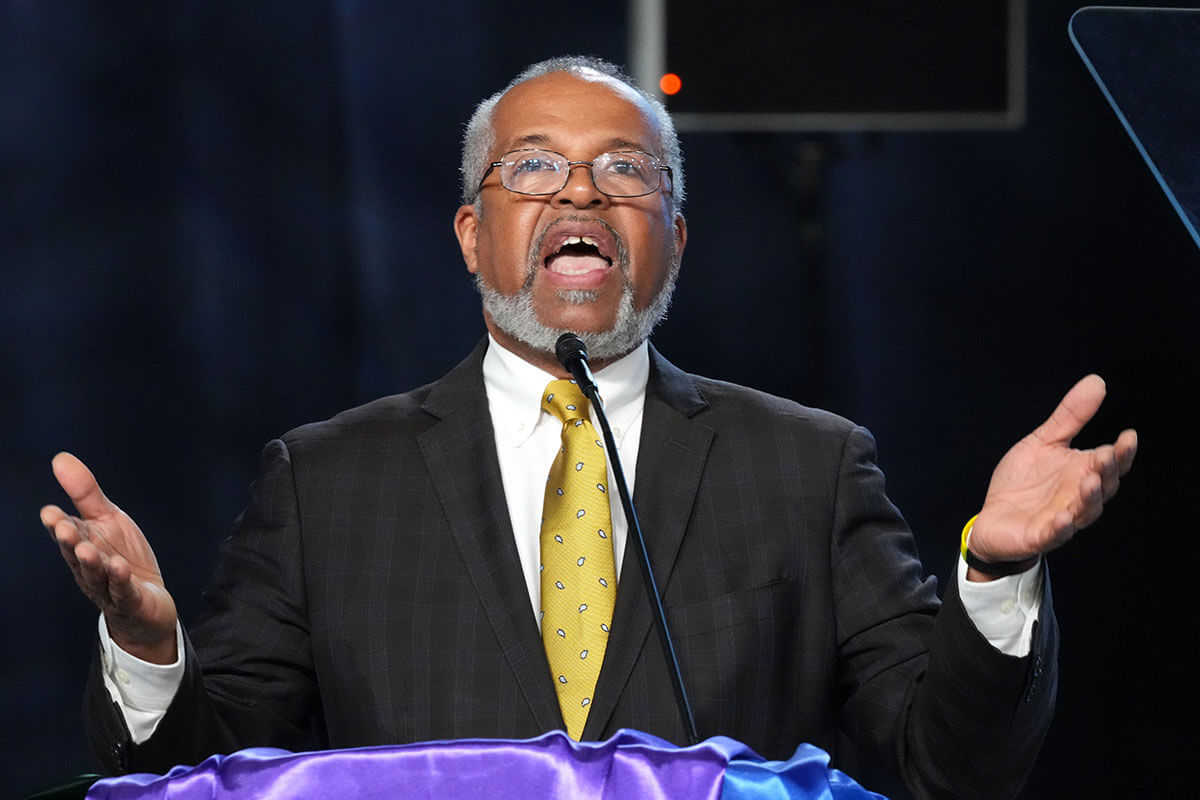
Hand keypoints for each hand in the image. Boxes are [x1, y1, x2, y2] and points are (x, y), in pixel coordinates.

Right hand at [41, 452, 178, 663]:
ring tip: (89, 549)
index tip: (50, 513)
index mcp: (82, 544)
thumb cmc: (122, 557)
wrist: (148, 603)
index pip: (67, 533)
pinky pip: (123, 592)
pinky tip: (119, 568)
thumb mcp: (107, 520)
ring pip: (97, 575)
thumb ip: (85, 493)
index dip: (58, 524)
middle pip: (77, 555)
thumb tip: (60, 458)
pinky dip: (120, 581)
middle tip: (64, 528)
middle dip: (70, 542)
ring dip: (92, 563)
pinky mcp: (130, 601)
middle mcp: (89, 567)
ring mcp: (108, 586)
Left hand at [969, 375, 1137, 578]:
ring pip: (1084, 511)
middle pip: (1103, 486)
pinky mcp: (1040, 536)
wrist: (993, 519)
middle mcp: (1078, 496)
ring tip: (1090, 480)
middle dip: (1107, 471)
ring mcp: (1062, 518)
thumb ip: (1069, 417)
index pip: (1111, 463)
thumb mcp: (1043, 443)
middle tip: (1107, 455)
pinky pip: (1055, 533)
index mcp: (1083, 472)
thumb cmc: (1024, 482)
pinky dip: (1061, 526)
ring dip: (1089, 497)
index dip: (1122, 452)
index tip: (1128, 436)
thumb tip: (1096, 382)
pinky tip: (1063, 517)